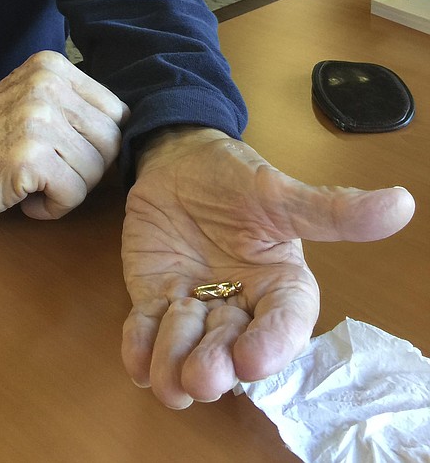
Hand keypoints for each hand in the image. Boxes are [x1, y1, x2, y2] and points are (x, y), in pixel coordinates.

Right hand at [0, 51, 128, 224]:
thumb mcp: (30, 103)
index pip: (117, 113)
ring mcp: (37, 119)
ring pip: (95, 172)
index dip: (98, 145)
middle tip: (47, 175)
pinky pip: (72, 195)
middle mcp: (47, 84)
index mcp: (52, 66)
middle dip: (85, 171)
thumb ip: (75, 106)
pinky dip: (52, 208)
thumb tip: (131, 128)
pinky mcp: (27, 157)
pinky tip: (24, 199)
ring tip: (31, 183)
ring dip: (67, 191)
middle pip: (110, 143)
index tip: (65, 154)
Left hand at [121, 126, 414, 408]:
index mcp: (279, 286)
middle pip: (233, 348)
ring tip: (167, 377)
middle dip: (218, 366)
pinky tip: (135, 362)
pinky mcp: (154, 299)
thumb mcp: (278, 192)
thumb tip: (401, 204)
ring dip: (175, 365)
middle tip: (204, 376)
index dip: (272, 345)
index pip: (284, 324)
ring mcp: (196, 306)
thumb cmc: (231, 176)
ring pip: (187, 349)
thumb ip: (331, 210)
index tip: (253, 360)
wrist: (175, 159)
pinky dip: (139, 349)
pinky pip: (147, 332)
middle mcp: (240, 306)